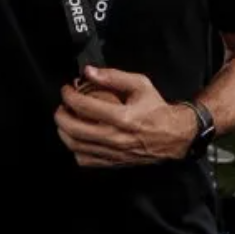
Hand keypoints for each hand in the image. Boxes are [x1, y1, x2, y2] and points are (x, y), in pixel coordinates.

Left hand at [54, 66, 195, 167]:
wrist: (173, 136)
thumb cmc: (156, 109)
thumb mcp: (140, 84)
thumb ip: (113, 76)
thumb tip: (89, 71)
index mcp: (123, 117)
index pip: (84, 107)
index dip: (69, 96)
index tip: (67, 89)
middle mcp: (116, 138)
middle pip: (75, 130)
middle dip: (61, 115)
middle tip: (62, 105)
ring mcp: (113, 153)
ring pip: (76, 146)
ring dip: (64, 132)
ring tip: (65, 120)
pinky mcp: (112, 162)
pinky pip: (85, 160)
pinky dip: (75, 148)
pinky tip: (78, 137)